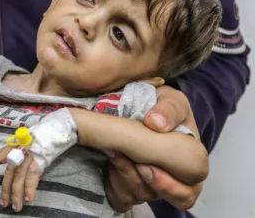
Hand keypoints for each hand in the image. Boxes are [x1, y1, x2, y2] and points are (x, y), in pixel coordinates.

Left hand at [0, 146, 42, 211]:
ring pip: (19, 179)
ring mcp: (28, 158)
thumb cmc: (36, 141)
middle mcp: (18, 153)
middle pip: (9, 174)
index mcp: (12, 148)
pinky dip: (30, 189)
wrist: (51, 134)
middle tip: (3, 204)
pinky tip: (28, 199)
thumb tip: (10, 176)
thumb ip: (15, 157)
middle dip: (6, 190)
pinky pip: (32, 178)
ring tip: (16, 207)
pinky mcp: (38, 163)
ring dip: (17, 195)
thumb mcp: (22, 146)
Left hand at [105, 85, 202, 211]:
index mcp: (189, 164)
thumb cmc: (163, 107)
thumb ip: (169, 109)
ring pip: (135, 194)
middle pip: (157, 196)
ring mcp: (148, 185)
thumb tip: (157, 123)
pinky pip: (120, 196)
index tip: (146, 166)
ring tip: (111, 150)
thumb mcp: (171, 100)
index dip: (168, 186)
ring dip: (121, 173)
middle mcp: (170, 180)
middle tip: (123, 158)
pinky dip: (111, 181)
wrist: (140, 106)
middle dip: (137, 180)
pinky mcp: (128, 187)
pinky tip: (107, 161)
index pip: (187, 192)